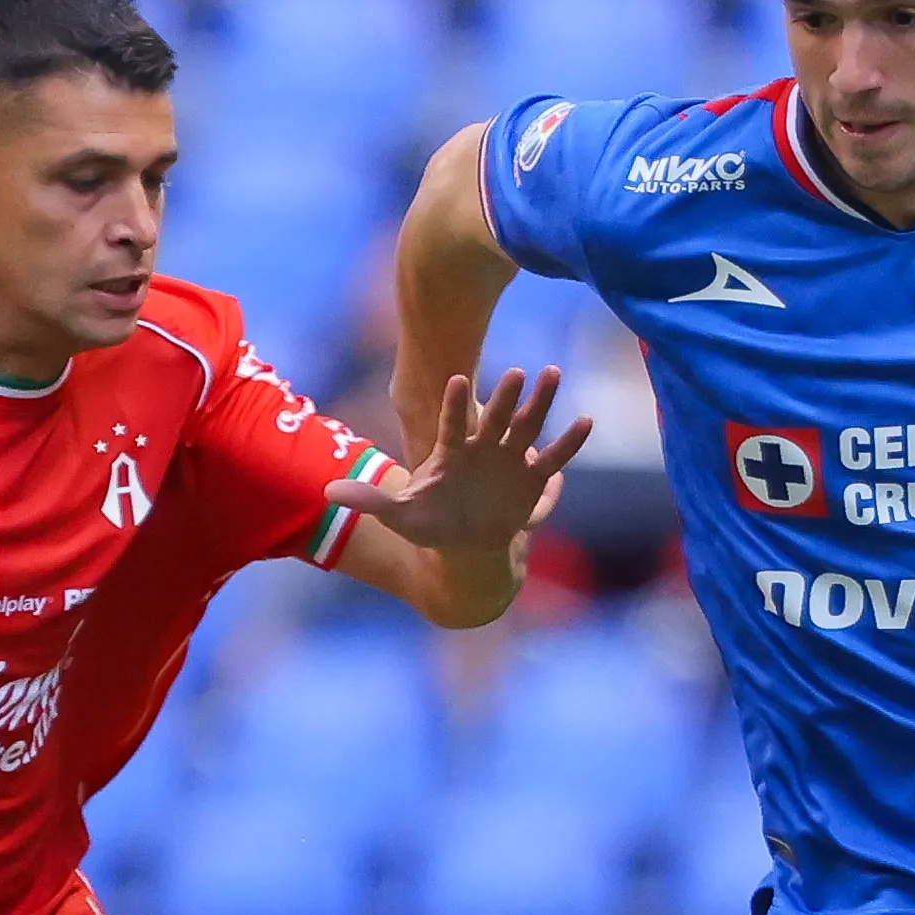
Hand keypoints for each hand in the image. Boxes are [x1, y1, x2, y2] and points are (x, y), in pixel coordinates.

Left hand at [330, 367, 592, 552]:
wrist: (464, 544)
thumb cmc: (430, 524)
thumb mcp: (399, 515)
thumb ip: (369, 499)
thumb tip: (327, 490)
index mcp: (450, 451)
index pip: (451, 423)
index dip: (454, 404)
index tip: (456, 379)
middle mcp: (483, 447)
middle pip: (494, 416)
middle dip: (504, 396)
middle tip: (515, 370)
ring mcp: (509, 459)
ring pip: (527, 425)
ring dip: (540, 402)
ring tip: (553, 372)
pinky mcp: (532, 478)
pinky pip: (553, 458)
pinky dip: (568, 442)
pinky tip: (586, 420)